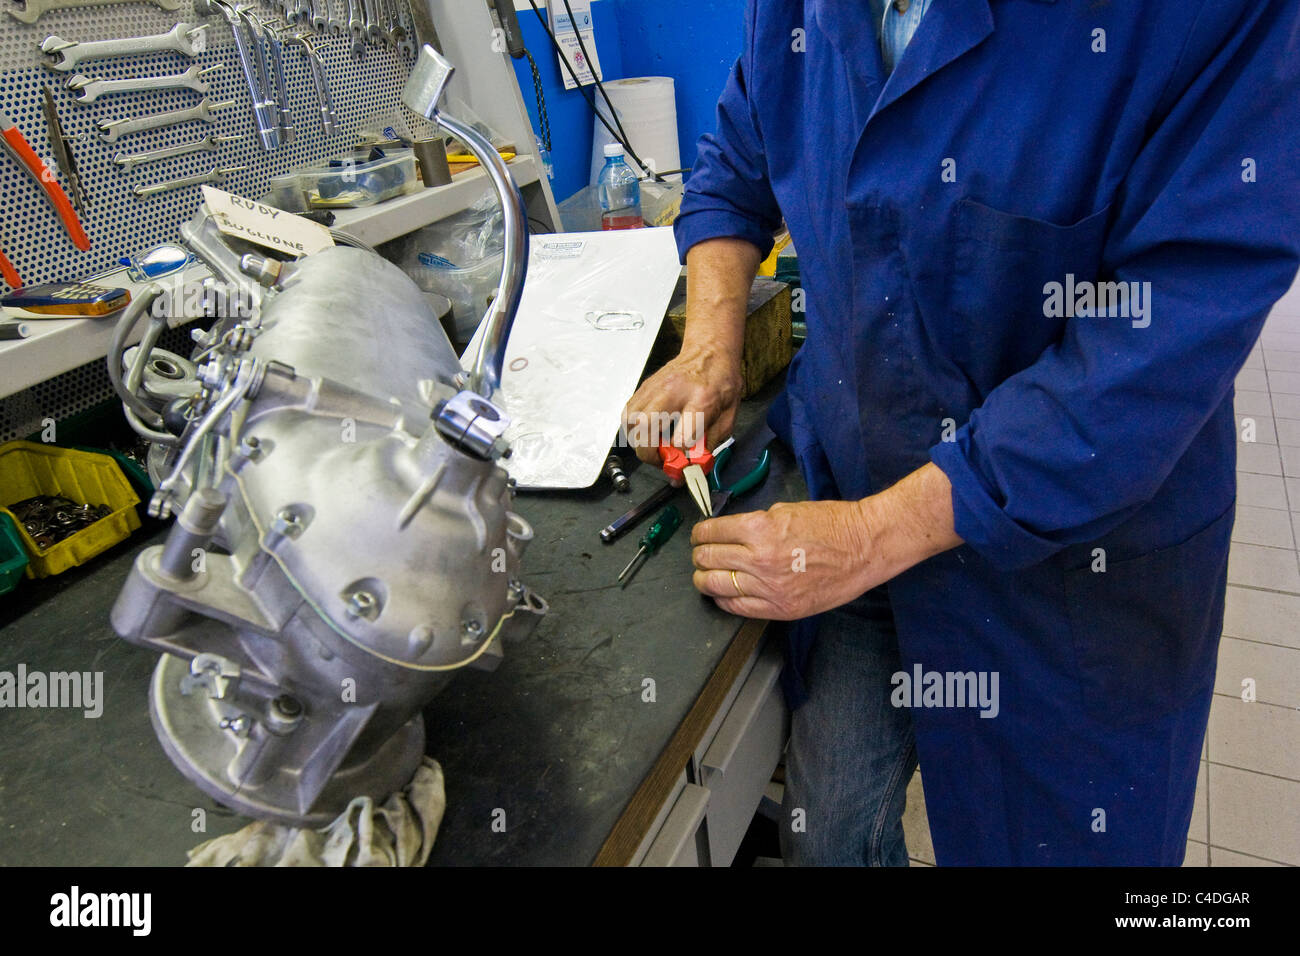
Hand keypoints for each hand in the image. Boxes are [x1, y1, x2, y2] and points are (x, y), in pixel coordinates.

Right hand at [623, 344, 742, 466]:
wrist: (710, 351)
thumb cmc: (721, 381)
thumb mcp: (728, 416)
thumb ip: (710, 444)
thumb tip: (692, 467)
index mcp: (701, 399)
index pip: (682, 438)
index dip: (680, 459)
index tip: (683, 467)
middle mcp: (673, 392)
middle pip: (645, 428)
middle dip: (649, 454)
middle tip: (662, 459)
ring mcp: (655, 387)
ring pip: (630, 422)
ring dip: (639, 442)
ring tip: (655, 445)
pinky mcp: (645, 387)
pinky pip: (627, 413)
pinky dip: (633, 429)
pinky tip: (648, 431)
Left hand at [691, 500, 875, 619]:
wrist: (865, 546)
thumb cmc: (833, 524)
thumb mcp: (787, 510)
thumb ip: (756, 523)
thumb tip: (732, 533)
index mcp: (760, 528)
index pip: (712, 532)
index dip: (700, 533)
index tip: (699, 536)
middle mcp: (760, 559)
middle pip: (709, 559)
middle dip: (699, 555)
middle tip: (700, 554)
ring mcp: (770, 587)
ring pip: (717, 585)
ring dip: (704, 579)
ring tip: (704, 575)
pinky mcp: (782, 608)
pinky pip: (739, 607)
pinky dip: (723, 600)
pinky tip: (722, 595)